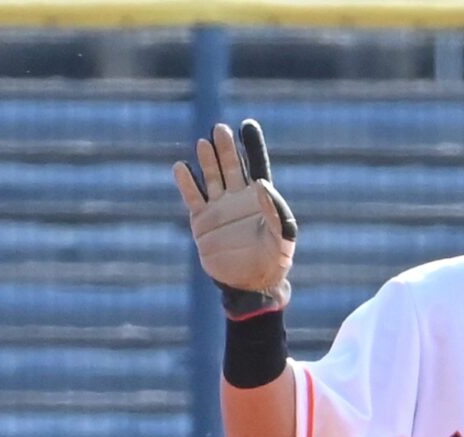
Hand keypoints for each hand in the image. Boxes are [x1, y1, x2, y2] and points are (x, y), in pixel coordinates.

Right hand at [172, 119, 297, 316]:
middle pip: (231, 166)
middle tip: (220, 129)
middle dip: (226, 148)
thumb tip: (262, 184)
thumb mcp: (282, 238)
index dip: (252, 146)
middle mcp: (238, 199)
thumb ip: (277, 213)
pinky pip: (192, 197)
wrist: (251, 285)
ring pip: (211, 177)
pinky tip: (181, 167)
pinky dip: (186, 183)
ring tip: (203, 144)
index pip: (256, 165)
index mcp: (262, 199)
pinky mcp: (202, 221)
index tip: (247, 125)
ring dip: (207, 161)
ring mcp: (219, 208)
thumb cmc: (274, 261)